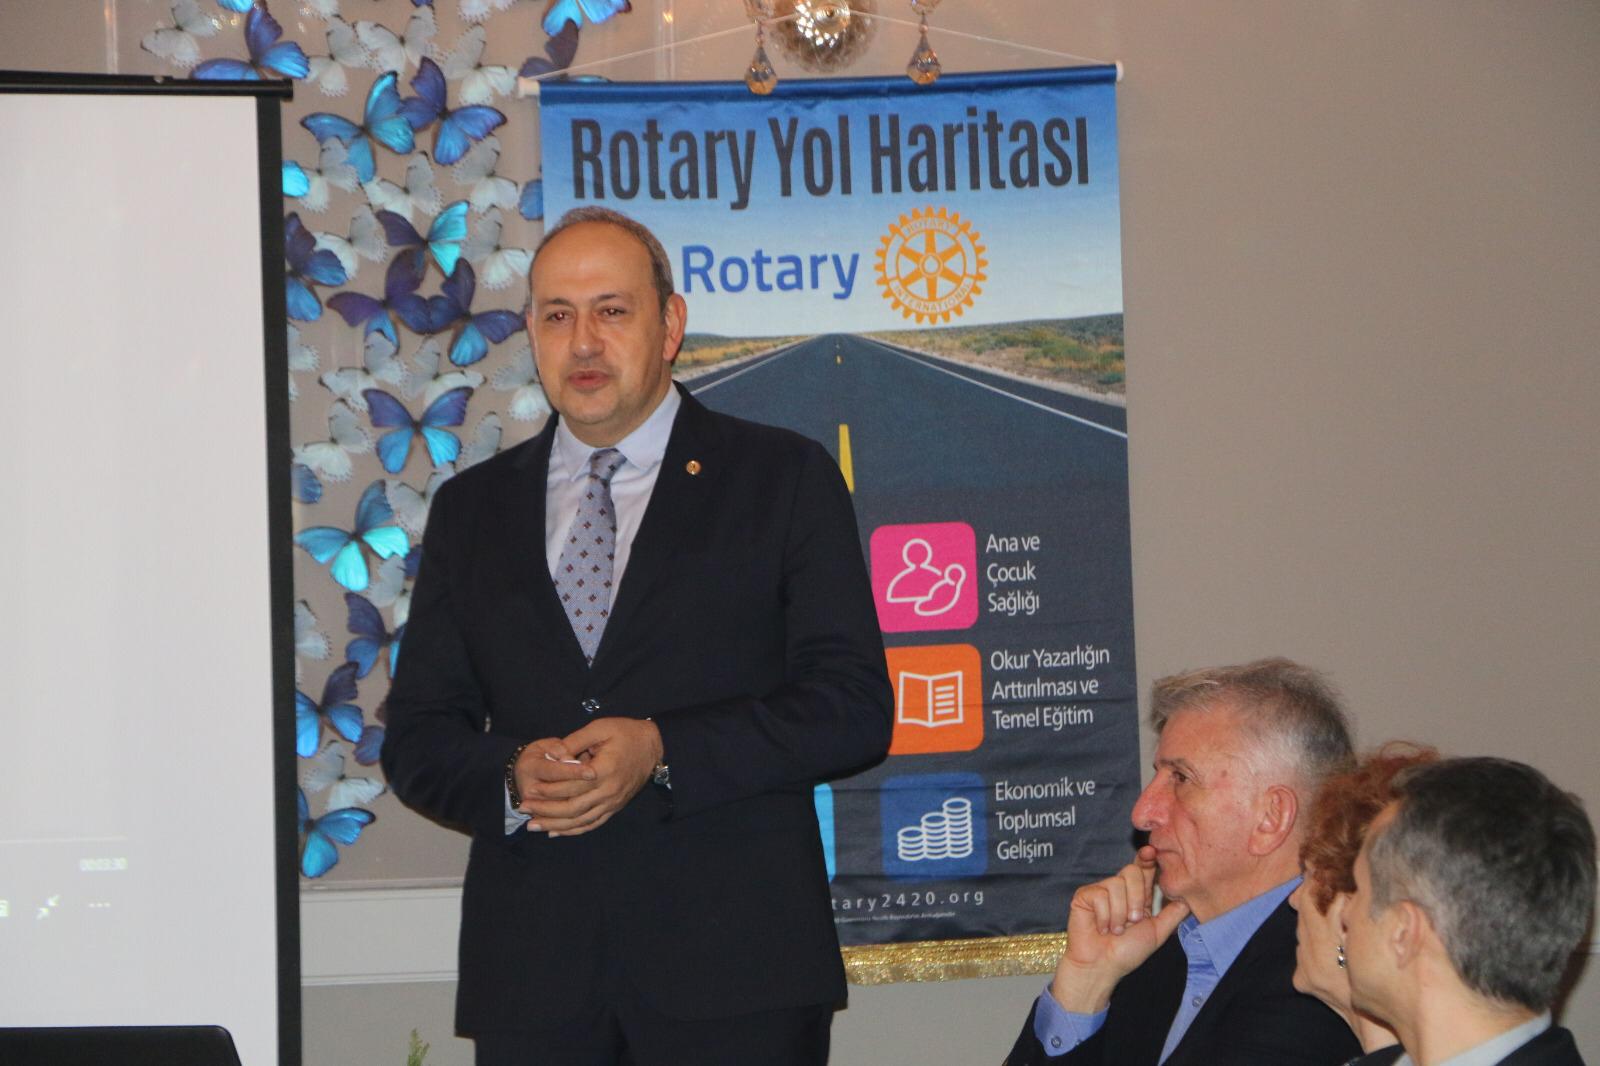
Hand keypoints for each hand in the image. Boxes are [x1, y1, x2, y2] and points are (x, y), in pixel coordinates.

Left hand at [520, 718, 662, 837]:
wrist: (655, 746)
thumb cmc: (626, 733)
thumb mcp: (599, 728)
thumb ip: (574, 741)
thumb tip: (552, 756)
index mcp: (604, 770)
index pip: (570, 786)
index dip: (548, 790)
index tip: (529, 789)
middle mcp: (608, 791)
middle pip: (572, 808)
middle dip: (545, 811)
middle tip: (523, 808)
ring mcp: (613, 802)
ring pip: (580, 821)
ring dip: (555, 825)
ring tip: (533, 826)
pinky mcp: (615, 807)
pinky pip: (592, 823)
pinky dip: (573, 830)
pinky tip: (556, 832)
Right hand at [1048, 846, 1190, 1012]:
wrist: (1102, 966)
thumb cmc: (1127, 952)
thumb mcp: (1157, 932)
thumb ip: (1173, 914)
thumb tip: (1190, 897)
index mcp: (1136, 894)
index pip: (1143, 868)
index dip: (1147, 857)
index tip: (1151, 852)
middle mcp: (1119, 889)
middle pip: (1131, 871)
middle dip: (1136, 899)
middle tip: (1134, 921)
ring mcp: (1100, 891)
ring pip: (1116, 885)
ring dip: (1119, 914)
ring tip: (1116, 930)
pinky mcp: (1084, 896)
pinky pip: (1099, 895)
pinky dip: (1104, 916)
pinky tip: (1101, 927)